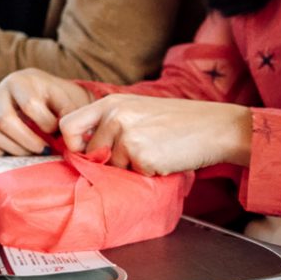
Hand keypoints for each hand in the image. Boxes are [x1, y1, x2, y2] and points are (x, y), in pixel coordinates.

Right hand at [0, 69, 92, 155]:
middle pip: (5, 121)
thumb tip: (71, 137)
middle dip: (28, 141)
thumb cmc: (56, 98)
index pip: (30, 105)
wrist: (43, 94)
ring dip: (14, 149)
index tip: (57, 130)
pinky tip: (11, 154)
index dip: (47, 123)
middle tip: (44, 149)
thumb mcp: (66, 98)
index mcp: (20, 80)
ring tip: (32, 152)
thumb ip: (70, 113)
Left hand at [57, 95, 251, 175]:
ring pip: (113, 168)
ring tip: (154, 154)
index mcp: (110, 103)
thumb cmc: (176, 122)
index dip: (73, 144)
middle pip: (91, 153)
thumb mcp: (136, 111)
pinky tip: (164, 160)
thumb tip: (84, 149)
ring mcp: (127, 135)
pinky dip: (148, 174)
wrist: (213, 127)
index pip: (67, 126)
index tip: (89, 152)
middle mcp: (114, 116)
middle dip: (110, 162)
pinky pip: (133, 176)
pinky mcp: (141, 155)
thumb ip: (110, 123)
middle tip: (137, 155)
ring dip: (131, 169)